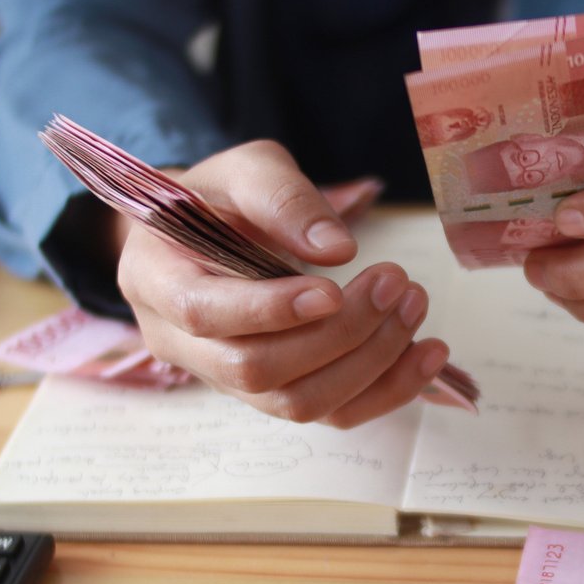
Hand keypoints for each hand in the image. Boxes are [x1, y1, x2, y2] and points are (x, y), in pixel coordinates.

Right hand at [113, 141, 452, 426]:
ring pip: (297, 403)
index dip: (269, 310)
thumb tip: (337, 250)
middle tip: (395, 282)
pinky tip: (427, 353)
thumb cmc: (221, 198)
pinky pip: (329, 413)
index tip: (333, 288)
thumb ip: (284, 198)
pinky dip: (385, 390)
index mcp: (155, 279)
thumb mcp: (245, 170)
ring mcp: (225, 379)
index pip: (204, 314)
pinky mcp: (272, 394)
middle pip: (255, 369)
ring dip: (368, 363)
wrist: (206, 233)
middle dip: (337, 335)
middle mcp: (180, 343)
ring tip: (413, 306)